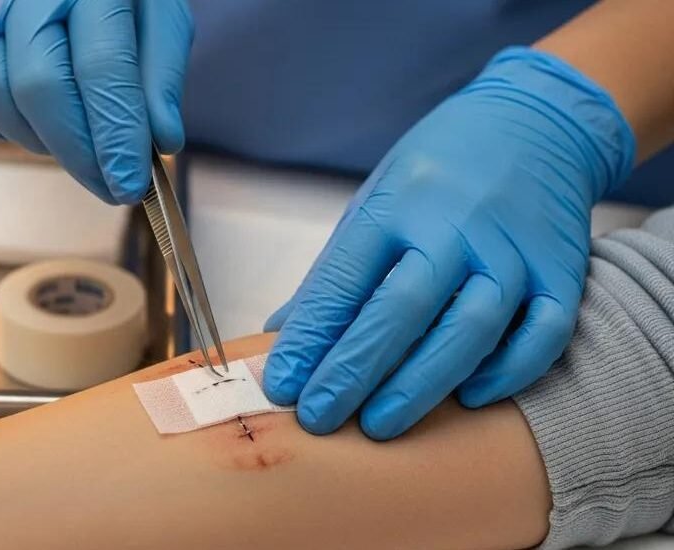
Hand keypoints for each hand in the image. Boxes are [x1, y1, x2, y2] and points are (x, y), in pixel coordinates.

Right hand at [0, 0, 193, 203]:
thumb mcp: (161, 17)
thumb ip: (160, 76)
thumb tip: (158, 141)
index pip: (101, 66)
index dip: (113, 135)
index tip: (128, 185)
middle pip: (37, 86)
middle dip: (76, 152)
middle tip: (107, 183)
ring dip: (33, 138)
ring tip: (71, 143)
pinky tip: (23, 123)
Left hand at [263, 47, 635, 438]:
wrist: (533, 120)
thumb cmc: (437, 171)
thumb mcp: (375, 203)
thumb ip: (336, 273)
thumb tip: (281, 337)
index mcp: (396, 206)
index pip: (344, 282)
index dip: (310, 339)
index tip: (282, 385)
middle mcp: (455, 226)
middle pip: (401, 310)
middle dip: (354, 370)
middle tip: (319, 416)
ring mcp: (512, 249)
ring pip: (469, 328)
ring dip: (421, 383)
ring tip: (378, 424)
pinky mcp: (561, 269)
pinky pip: (543, 332)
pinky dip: (509, 371)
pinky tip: (471, 397)